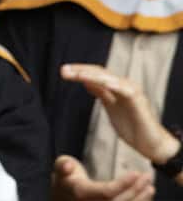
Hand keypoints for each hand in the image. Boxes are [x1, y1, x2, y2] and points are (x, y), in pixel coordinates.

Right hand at [51, 155, 156, 200]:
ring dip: (140, 200)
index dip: (123, 184)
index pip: (107, 192)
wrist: (64, 199)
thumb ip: (63, 165)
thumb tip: (67, 165)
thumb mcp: (61, 167)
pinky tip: (144, 197)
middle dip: (135, 191)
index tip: (136, 173)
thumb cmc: (66, 180)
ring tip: (150, 187)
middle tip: (147, 177)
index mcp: (81, 194)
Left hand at [62, 64, 178, 166]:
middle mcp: (124, 85)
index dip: (80, 70)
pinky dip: (114, 85)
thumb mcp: (110, 106)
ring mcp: (132, 92)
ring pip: (109, 78)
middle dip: (81, 70)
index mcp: (116, 86)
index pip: (96, 73)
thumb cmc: (132, 126)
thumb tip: (86, 81)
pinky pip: (126, 90)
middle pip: (100, 72)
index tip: (64, 71)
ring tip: (77, 75)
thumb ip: (101, 93)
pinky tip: (103, 83)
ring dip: (92, 75)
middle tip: (64, 70)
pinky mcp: (138, 101)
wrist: (151, 144)